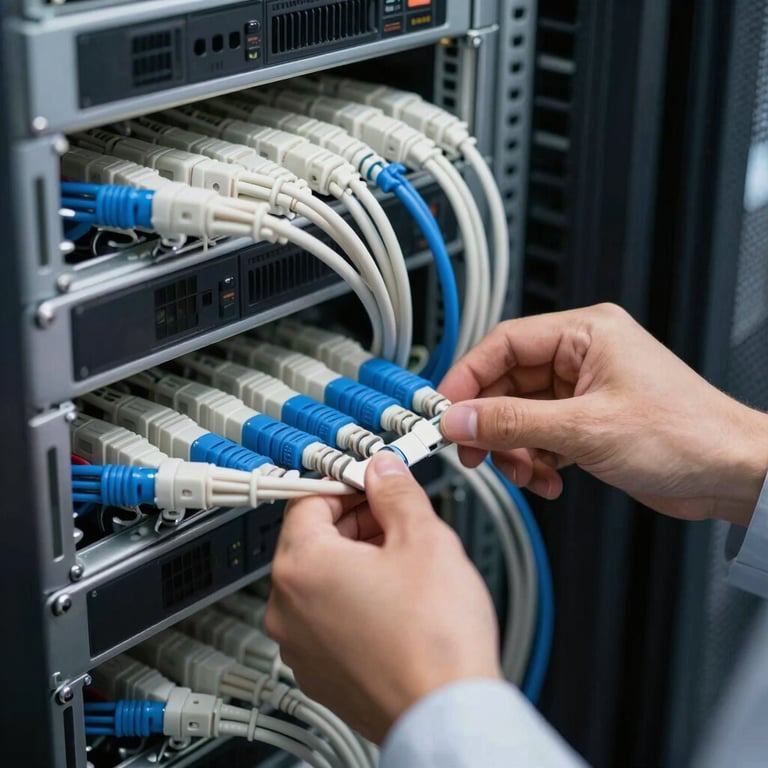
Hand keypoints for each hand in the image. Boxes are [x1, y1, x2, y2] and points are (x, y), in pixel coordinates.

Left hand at [265, 451, 501, 742]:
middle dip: (356, 523)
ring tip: (405, 565)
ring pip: (321, 581)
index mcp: (302, 567)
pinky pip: (327, 620)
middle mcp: (287, 608)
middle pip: (313, 540)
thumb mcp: (424, 539)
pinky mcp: (319, 672)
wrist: (446, 714)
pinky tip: (396, 604)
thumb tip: (383, 471)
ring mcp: (300, 646)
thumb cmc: (434, 640)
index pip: (309, 500)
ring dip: (357, 562)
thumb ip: (396, 493)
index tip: (373, 483)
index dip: (347, 483)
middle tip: (398, 521)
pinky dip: (355, 602)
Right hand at [439, 303, 767, 525]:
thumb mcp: (584, 428)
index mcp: (585, 334)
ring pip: (520, 415)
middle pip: (507, 384)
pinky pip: (540, 437)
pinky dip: (536, 461)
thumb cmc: (686, 434)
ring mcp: (584, 392)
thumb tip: (460, 418)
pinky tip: (550, 480)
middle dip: (491, 424)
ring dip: (515, 449)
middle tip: (475, 452)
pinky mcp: (587, 422)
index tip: (446, 410)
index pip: (504, 344)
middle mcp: (582, 358)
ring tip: (527, 473)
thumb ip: (513, 422)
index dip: (468, 377)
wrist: (733, 475)